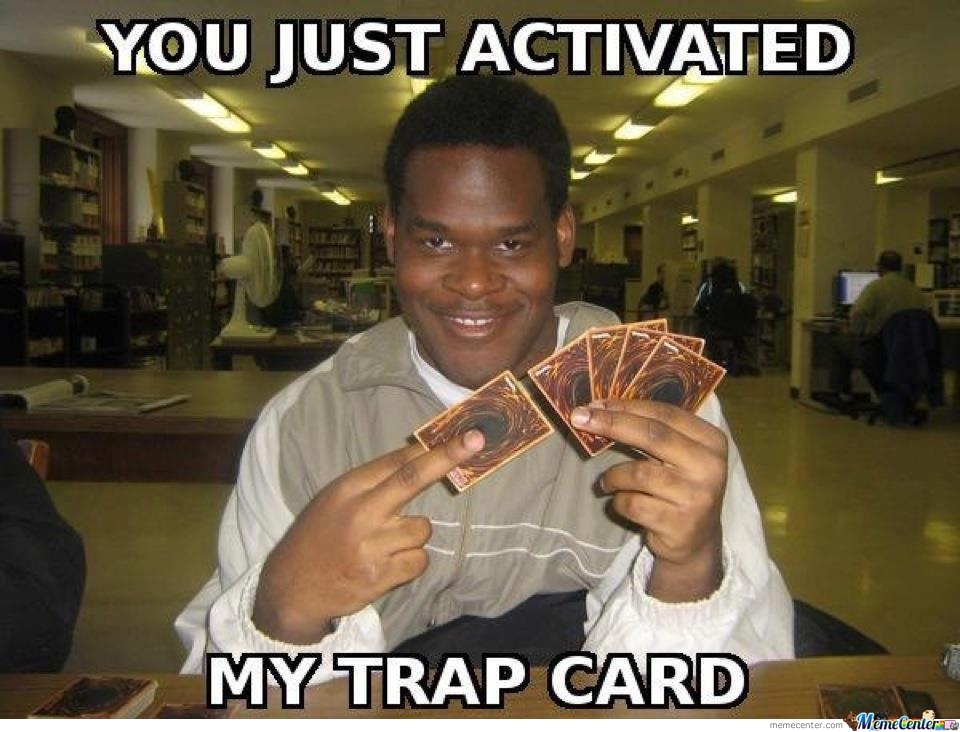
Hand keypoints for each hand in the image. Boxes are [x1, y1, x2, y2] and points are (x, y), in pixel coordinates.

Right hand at [252, 430, 483, 643]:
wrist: (292, 587)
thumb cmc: (319, 537)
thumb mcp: (335, 500)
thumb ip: (373, 483)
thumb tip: (421, 458)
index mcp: (348, 488)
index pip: (397, 461)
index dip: (432, 446)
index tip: (463, 434)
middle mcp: (360, 512)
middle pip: (412, 478)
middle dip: (447, 456)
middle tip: (476, 441)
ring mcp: (371, 545)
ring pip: (422, 529)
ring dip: (413, 537)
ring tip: (386, 545)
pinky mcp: (379, 576)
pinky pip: (419, 560)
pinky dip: (410, 562)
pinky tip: (387, 565)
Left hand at [570, 400, 726, 602]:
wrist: (696, 541)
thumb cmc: (679, 487)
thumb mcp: (678, 456)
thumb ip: (652, 433)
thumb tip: (599, 408)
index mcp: (711, 441)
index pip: (665, 414)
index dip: (627, 407)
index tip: (595, 402)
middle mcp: (709, 466)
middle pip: (653, 436)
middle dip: (612, 424)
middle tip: (579, 418)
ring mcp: (696, 496)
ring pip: (638, 473)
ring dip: (613, 476)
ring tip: (607, 483)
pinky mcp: (679, 524)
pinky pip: (633, 503)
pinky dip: (619, 501)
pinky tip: (622, 502)